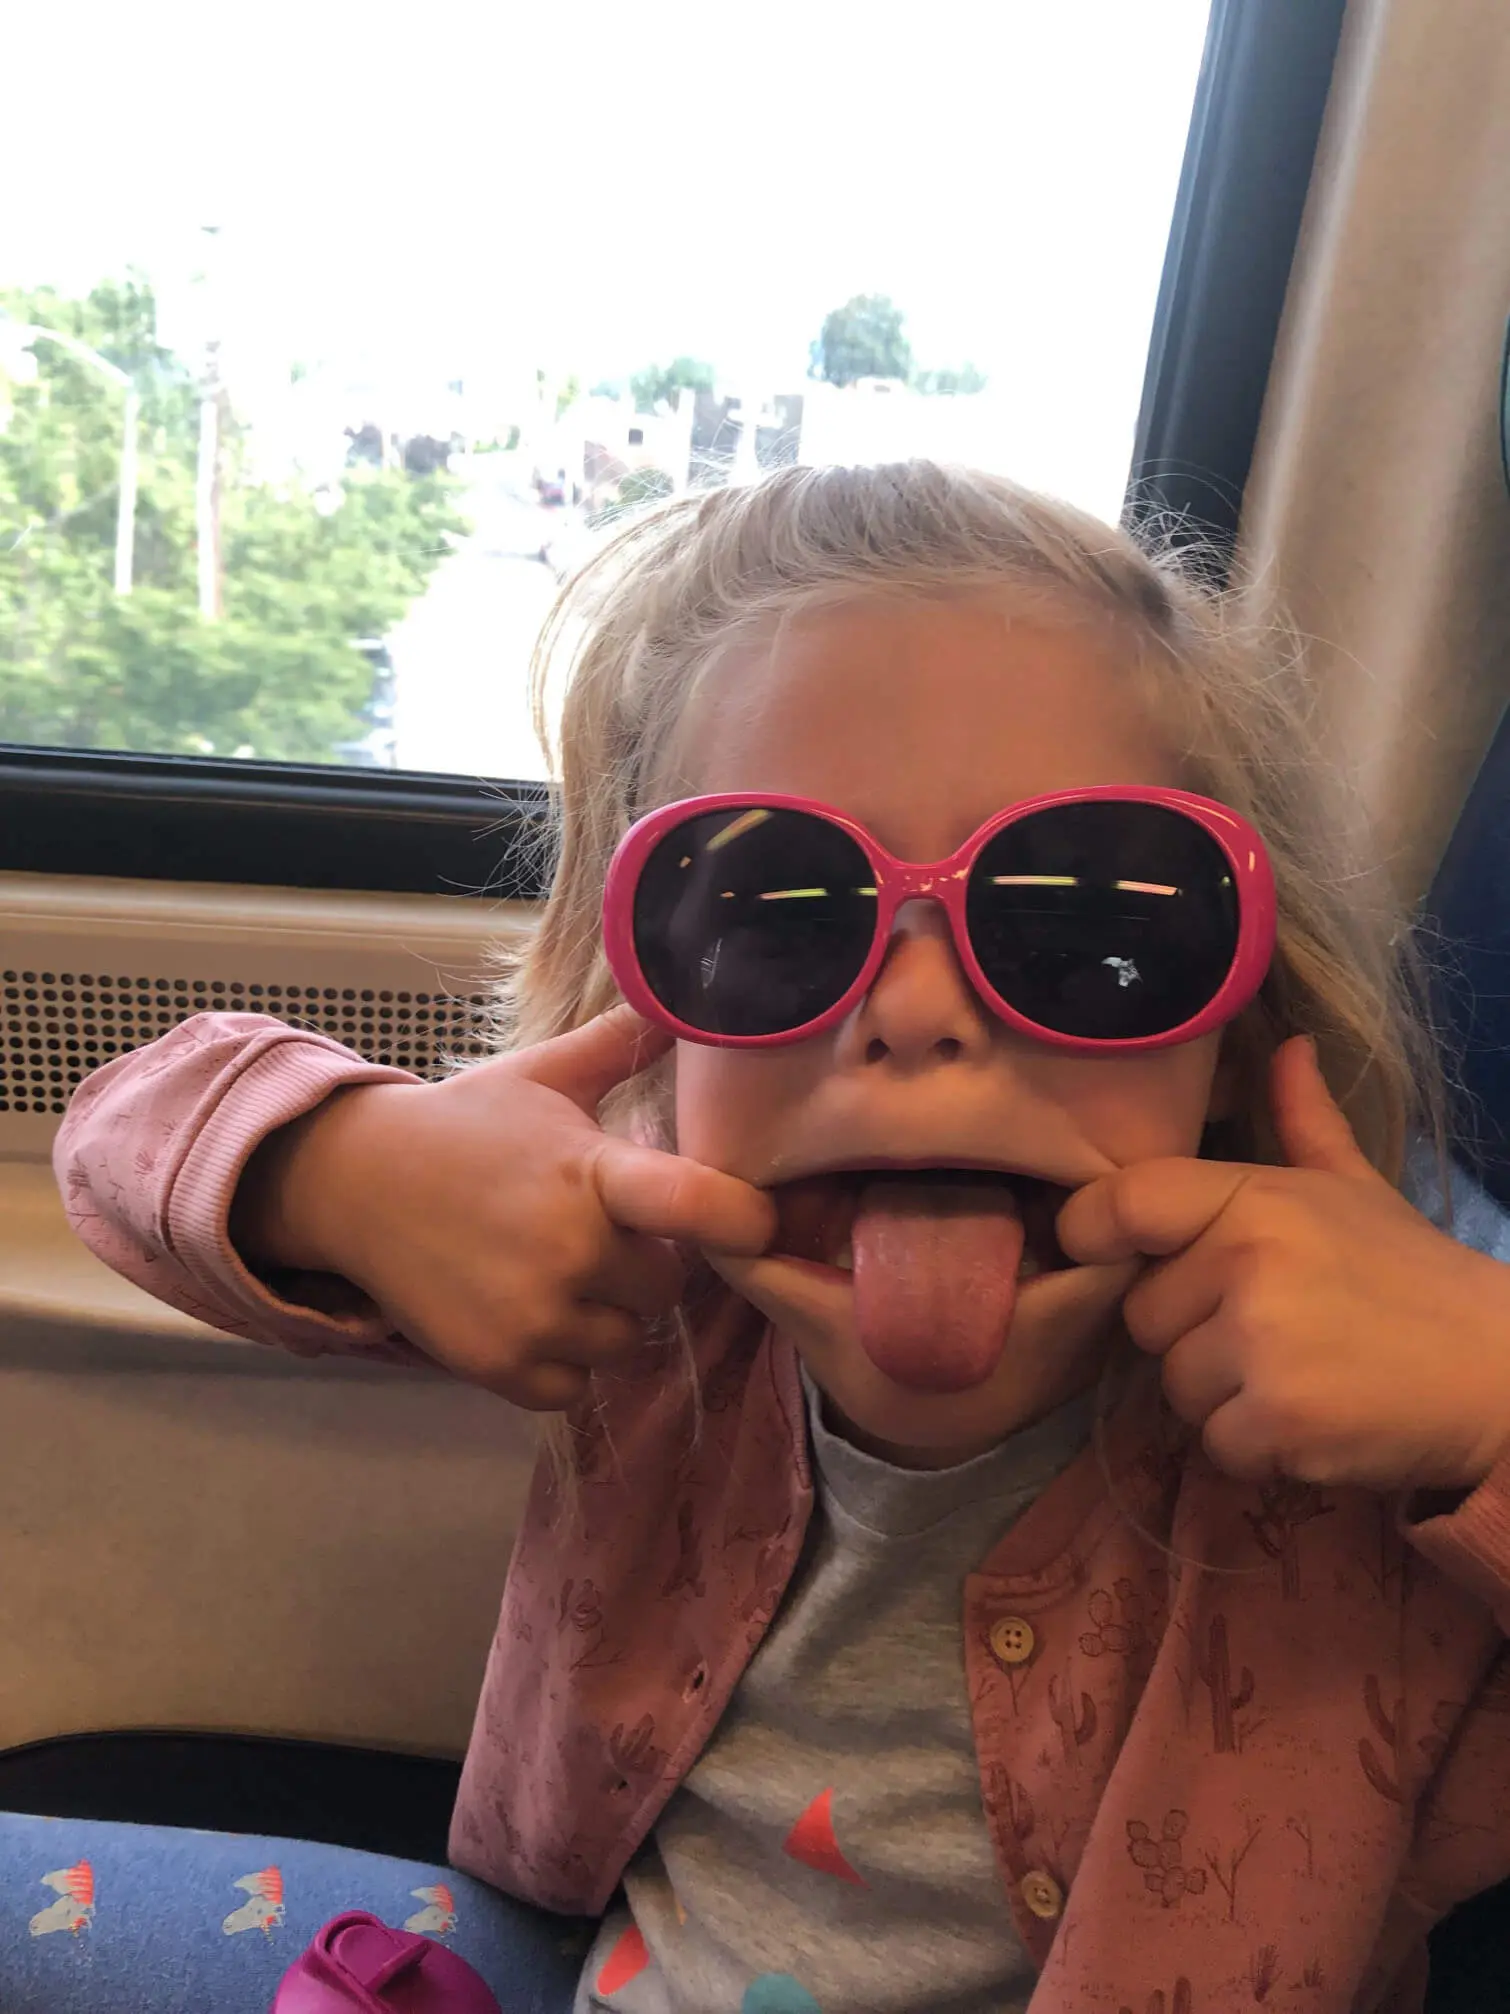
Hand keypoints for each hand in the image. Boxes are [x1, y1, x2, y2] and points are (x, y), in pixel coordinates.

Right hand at [233, 1005, 774, 1408]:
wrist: (354, 1183)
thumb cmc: (465, 1125)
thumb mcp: (544, 1076)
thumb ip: (620, 1045)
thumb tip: (684, 1002)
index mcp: (592, 1174)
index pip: (700, 1207)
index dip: (745, 1220)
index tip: (753, 1220)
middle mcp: (569, 1251)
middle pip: (665, 1286)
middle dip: (641, 1263)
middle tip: (593, 1230)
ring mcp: (532, 1316)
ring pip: (623, 1341)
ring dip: (602, 1315)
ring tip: (554, 1268)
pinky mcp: (498, 1366)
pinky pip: (574, 1385)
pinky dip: (560, 1359)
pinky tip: (529, 1310)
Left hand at [1056, 1036, 1509, 1491]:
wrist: (1500, 1373)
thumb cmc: (1414, 1277)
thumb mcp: (1357, 1187)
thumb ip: (1304, 1120)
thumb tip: (1285, 1044)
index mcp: (1257, 1196)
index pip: (1122, 1203)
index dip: (1093, 1231)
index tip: (1106, 1252)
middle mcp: (1248, 1262)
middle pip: (1142, 1313)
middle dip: (1188, 1332)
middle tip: (1266, 1330)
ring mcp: (1260, 1344)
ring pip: (1172, 1385)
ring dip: (1220, 1394)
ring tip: (1293, 1375)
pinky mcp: (1277, 1422)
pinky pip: (1213, 1443)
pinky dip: (1252, 1446)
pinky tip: (1308, 1420)